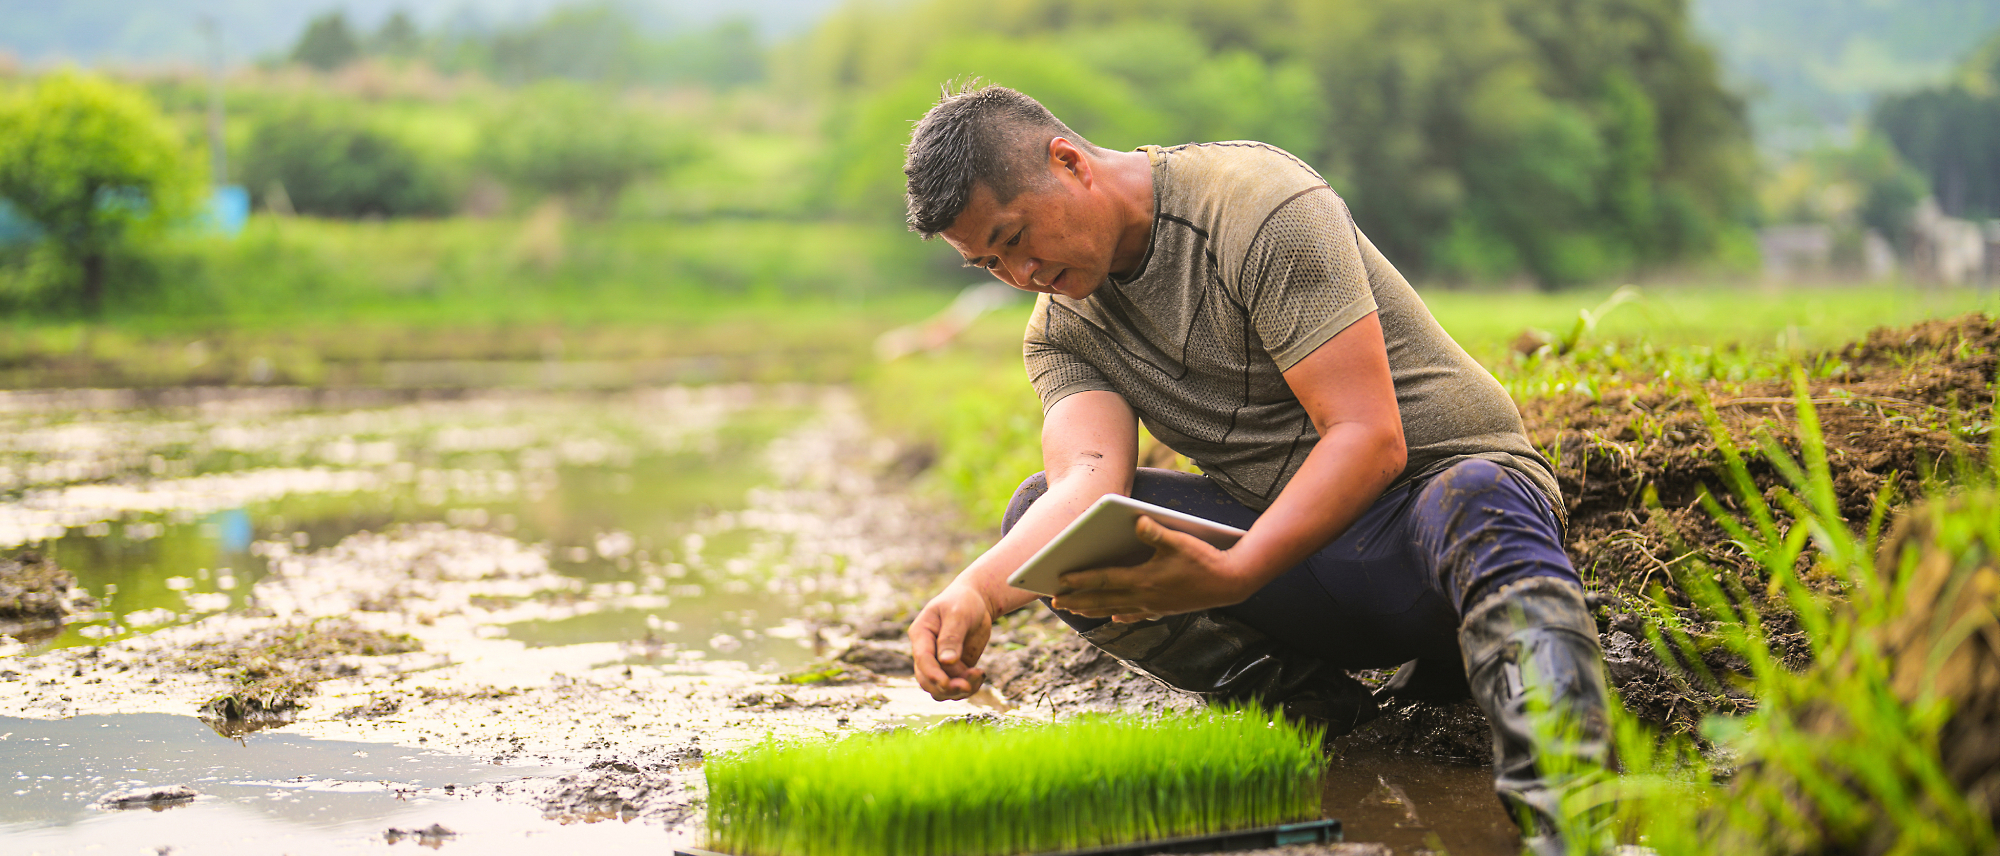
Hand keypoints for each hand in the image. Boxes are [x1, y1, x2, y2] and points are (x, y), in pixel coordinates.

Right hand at [908, 582, 995, 700]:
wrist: (975, 602)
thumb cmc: (963, 602)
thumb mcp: (958, 614)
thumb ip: (951, 637)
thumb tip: (946, 662)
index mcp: (921, 634)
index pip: (922, 659)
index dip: (933, 674)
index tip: (948, 684)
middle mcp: (926, 651)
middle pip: (927, 680)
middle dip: (946, 688)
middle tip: (967, 686)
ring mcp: (939, 662)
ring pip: (941, 689)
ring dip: (959, 690)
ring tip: (979, 674)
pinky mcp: (953, 669)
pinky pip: (956, 687)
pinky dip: (968, 687)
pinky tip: (980, 674)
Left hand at [1051, 517, 1254, 621]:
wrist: (1230, 583)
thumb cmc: (1205, 559)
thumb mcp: (1179, 540)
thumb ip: (1155, 532)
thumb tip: (1134, 520)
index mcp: (1144, 579)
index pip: (1104, 580)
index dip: (1080, 580)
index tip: (1059, 580)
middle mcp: (1144, 597)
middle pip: (1103, 600)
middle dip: (1077, 601)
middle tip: (1055, 601)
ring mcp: (1153, 606)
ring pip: (1114, 610)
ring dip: (1092, 610)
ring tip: (1074, 609)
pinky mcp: (1163, 610)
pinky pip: (1135, 615)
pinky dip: (1120, 616)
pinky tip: (1114, 617)